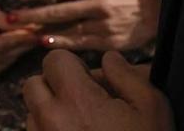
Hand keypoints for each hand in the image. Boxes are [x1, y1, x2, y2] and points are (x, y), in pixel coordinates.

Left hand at [11, 0, 158, 52]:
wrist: (160, 11)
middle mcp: (97, 3)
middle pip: (58, 9)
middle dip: (32, 13)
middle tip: (11, 17)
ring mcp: (102, 23)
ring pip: (67, 27)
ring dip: (43, 29)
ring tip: (23, 32)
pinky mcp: (108, 40)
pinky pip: (81, 42)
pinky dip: (63, 42)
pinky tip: (46, 43)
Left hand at [23, 49, 172, 130]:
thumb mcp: (151, 107)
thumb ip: (127, 75)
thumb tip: (108, 59)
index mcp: (76, 100)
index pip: (53, 60)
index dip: (72, 66)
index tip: (88, 81)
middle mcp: (50, 121)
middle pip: (33, 85)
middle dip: (54, 87)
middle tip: (82, 102)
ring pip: (31, 115)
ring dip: (49, 114)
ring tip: (81, 127)